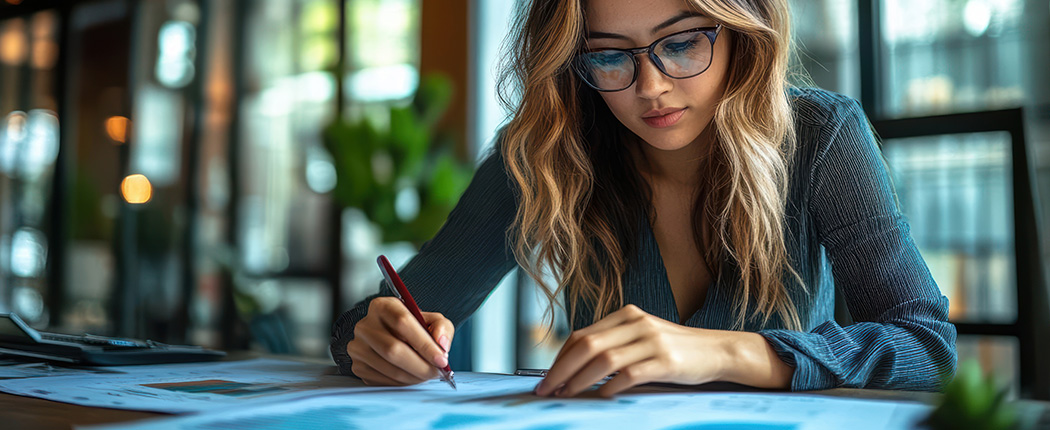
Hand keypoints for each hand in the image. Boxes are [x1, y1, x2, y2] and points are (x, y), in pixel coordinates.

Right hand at [347, 297, 453, 385]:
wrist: (391, 338)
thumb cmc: (412, 328)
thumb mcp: (431, 320)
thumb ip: (442, 327)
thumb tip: (441, 345)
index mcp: (382, 306)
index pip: (402, 322)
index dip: (424, 343)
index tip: (441, 359)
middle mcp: (365, 325)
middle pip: (393, 349)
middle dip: (420, 366)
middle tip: (437, 372)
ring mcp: (358, 347)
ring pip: (389, 368)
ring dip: (414, 377)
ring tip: (427, 375)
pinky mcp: (357, 366)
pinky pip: (383, 380)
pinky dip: (402, 383)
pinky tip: (412, 377)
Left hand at [533, 304, 734, 397]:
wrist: (718, 350)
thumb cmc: (675, 349)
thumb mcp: (642, 337)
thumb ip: (614, 344)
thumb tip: (574, 368)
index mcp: (626, 315)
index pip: (582, 335)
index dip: (560, 358)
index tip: (547, 379)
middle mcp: (637, 323)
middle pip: (587, 345)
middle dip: (561, 370)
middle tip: (546, 390)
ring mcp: (652, 340)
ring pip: (604, 360)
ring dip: (580, 380)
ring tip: (567, 395)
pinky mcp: (667, 360)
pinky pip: (630, 374)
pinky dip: (611, 387)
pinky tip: (601, 397)